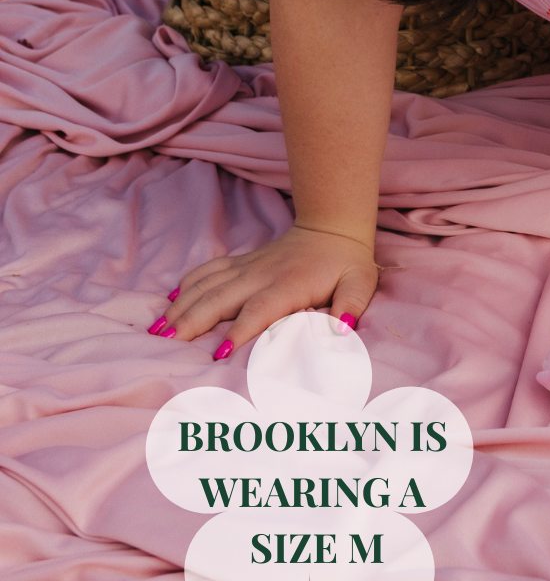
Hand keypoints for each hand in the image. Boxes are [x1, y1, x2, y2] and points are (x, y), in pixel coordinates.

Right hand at [151, 223, 379, 358]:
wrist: (332, 226)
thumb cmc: (346, 263)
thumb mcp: (360, 283)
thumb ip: (351, 305)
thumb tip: (341, 329)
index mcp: (288, 285)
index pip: (259, 310)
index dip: (240, 331)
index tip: (219, 354)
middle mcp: (261, 275)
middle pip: (221, 297)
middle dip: (194, 320)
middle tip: (168, 343)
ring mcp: (248, 266)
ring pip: (208, 284)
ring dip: (183, 305)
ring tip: (158, 329)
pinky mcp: (242, 261)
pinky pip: (210, 269)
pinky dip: (189, 283)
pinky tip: (170, 299)